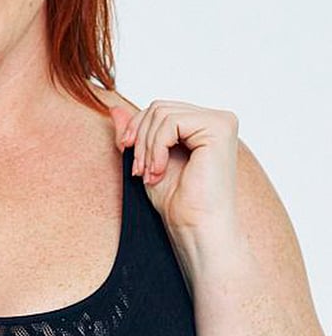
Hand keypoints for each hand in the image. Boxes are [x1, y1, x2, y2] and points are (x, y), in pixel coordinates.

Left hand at [109, 100, 239, 236]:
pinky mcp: (219, 128)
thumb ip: (135, 133)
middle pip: (159, 108)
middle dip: (141, 140)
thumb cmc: (177, 201)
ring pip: (162, 113)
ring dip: (147, 147)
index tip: (133, 164)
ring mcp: (221, 122)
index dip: (137, 132)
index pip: (159, 109)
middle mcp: (216, 120)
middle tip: (139, 172)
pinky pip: (171, 122)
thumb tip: (114, 108)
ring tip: (149, 174)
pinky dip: (157, 148)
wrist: (194, 228)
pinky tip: (159, 171)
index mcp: (203, 126)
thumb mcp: (146, 160)